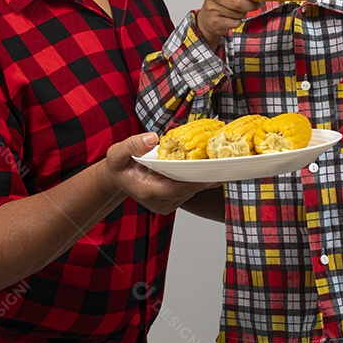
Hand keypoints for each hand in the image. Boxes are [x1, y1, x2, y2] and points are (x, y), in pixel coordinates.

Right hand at [99, 133, 218, 214]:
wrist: (118, 178)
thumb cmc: (119, 166)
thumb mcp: (117, 153)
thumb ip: (132, 145)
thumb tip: (153, 139)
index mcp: (148, 192)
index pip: (176, 189)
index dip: (196, 183)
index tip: (213, 176)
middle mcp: (161, 202)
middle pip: (188, 189)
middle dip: (204, 176)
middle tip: (224, 163)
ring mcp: (168, 203)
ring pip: (191, 190)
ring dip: (203, 176)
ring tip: (219, 162)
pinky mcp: (174, 200)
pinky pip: (190, 188)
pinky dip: (198, 177)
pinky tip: (208, 166)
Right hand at [195, 0, 259, 47]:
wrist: (209, 22)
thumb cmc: (221, 2)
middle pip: (234, 2)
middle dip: (248, 4)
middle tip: (255, 4)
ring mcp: (212, 12)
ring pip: (237, 13)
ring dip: (244, 12)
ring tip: (241, 10)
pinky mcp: (216, 24)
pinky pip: (235, 22)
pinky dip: (239, 20)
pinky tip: (235, 18)